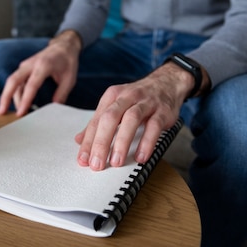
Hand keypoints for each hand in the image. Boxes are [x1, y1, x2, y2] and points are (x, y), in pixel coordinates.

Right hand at [0, 30, 81, 116]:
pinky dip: (13, 92)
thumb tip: (54, 108)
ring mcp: (26, 65)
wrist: (63, 46)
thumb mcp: (70, 78)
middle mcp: (31, 64)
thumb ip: (62, 93)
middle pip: (13, 80)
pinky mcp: (24, 68)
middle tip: (2, 112)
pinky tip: (16, 104)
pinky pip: (16, 81)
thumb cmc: (67, 61)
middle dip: (6, 97)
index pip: (31, 85)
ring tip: (9, 112)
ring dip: (8, 96)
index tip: (21, 113)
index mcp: (44, 65)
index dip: (25, 100)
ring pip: (12, 81)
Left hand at [75, 62, 194, 170]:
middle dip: (101, 142)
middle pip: (110, 118)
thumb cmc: (137, 98)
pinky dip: (147, 142)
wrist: (166, 82)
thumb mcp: (116, 105)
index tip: (83, 160)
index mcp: (112, 96)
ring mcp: (146, 102)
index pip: (97, 120)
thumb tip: (79, 140)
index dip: (89, 141)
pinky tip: (141, 157)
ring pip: (131, 119)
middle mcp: (127, 96)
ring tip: (116, 162)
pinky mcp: (162, 111)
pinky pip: (154, 126)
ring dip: (122, 142)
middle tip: (96, 164)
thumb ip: (99, 123)